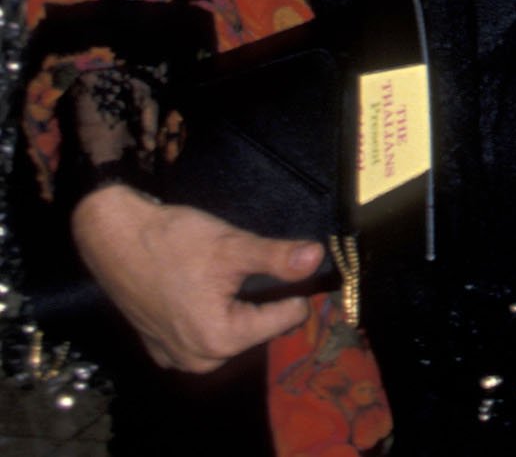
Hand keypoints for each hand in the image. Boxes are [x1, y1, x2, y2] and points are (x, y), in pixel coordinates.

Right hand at [72, 184, 320, 372]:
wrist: (115, 239)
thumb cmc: (173, 242)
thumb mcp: (232, 246)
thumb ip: (278, 258)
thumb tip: (317, 258)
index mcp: (220, 339)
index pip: (288, 318)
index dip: (293, 289)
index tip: (282, 265)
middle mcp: (199, 359)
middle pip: (260, 329)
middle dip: (262, 301)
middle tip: (246, 269)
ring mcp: (177, 357)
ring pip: (234, 334)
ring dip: (238, 309)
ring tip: (223, 277)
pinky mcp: (162, 348)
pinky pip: (205, 337)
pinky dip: (212, 316)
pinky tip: (203, 291)